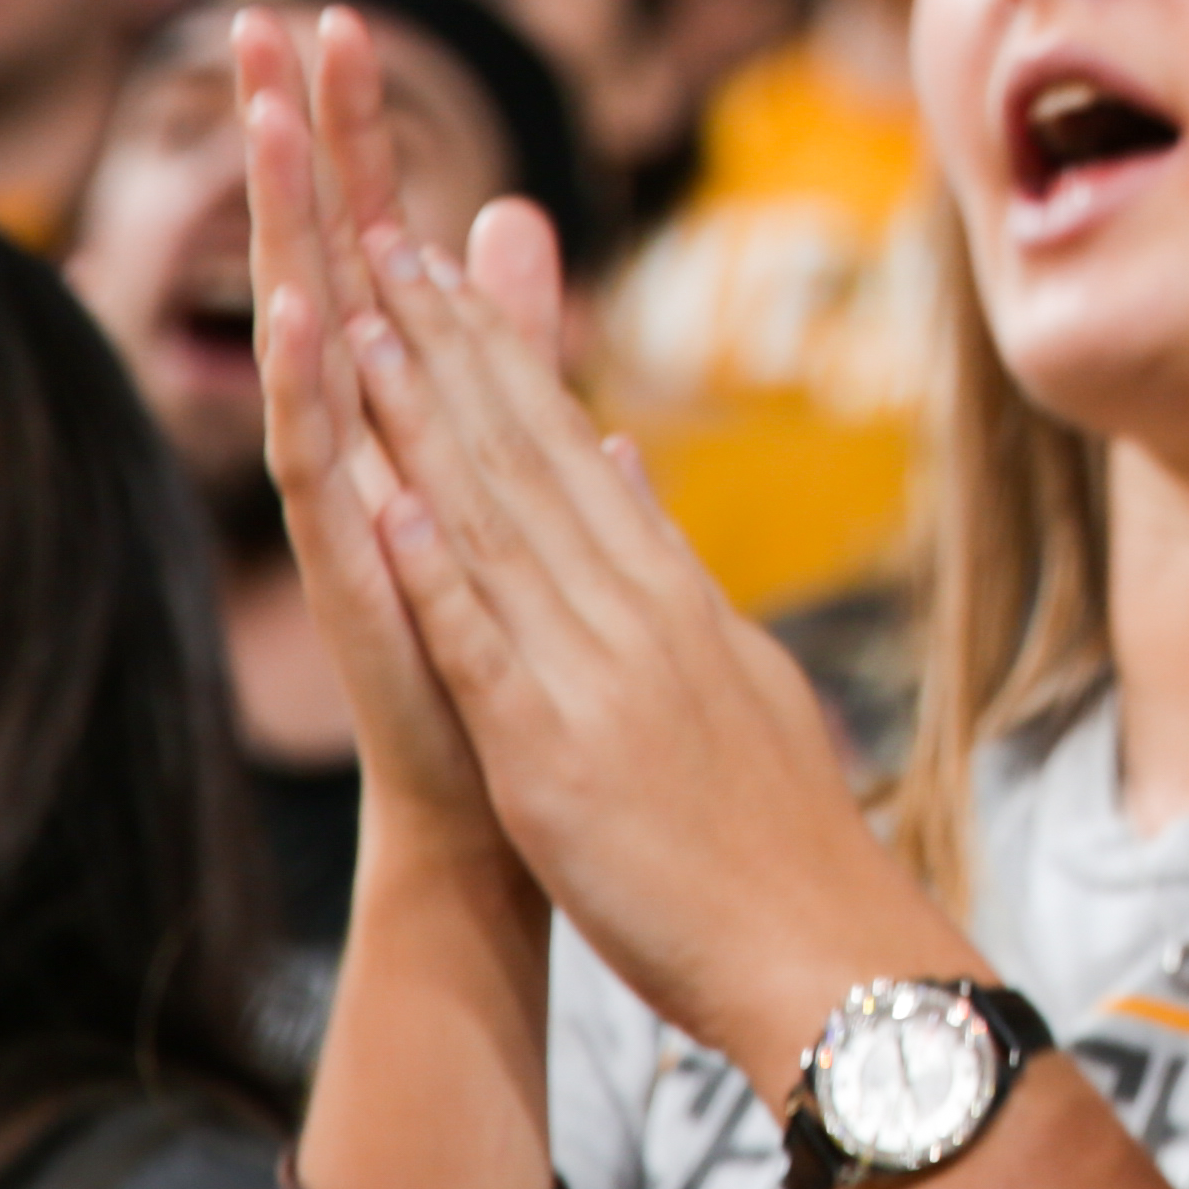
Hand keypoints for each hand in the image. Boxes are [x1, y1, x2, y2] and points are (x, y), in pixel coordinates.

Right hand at [239, 6, 511, 856]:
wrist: (495, 782)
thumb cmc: (497, 620)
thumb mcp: (516, 446)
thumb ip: (508, 332)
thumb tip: (504, 221)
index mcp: (401, 395)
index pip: (372, 231)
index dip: (356, 131)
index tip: (342, 14)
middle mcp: (357, 427)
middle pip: (318, 249)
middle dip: (293, 139)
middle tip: (263, 18)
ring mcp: (345, 488)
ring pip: (305, 328)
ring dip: (282, 224)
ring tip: (261, 117)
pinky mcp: (353, 557)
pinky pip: (321, 455)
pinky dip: (311, 381)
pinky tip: (302, 307)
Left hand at [328, 156, 951, 1077]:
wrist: (821, 943)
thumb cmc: (775, 835)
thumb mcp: (735, 679)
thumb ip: (674, 576)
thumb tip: (636, 474)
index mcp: (673, 600)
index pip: (573, 453)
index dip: (502, 359)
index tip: (443, 278)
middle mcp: (637, 613)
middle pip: (532, 458)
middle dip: (454, 350)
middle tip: (389, 245)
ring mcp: (598, 676)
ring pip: (499, 526)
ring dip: (430, 422)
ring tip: (366, 329)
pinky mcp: (557, 753)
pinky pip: (488, 649)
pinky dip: (438, 575)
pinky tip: (390, 507)